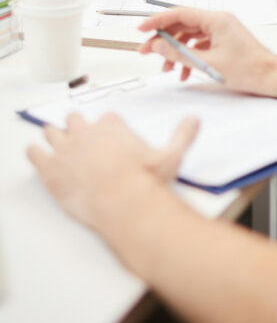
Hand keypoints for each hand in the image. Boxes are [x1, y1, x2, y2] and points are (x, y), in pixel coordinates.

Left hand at [27, 112, 197, 229]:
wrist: (124, 205)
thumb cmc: (145, 182)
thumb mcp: (171, 156)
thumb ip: (183, 135)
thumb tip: (195, 119)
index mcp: (112, 126)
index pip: (107, 118)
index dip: (108, 127)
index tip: (110, 134)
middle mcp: (87, 132)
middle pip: (76, 120)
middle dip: (78, 127)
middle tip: (82, 138)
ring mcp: (66, 149)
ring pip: (52, 132)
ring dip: (54, 137)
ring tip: (56, 142)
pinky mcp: (50, 169)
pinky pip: (34, 153)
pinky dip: (35, 153)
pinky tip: (37, 156)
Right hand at [139, 7, 276, 93]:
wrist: (269, 77)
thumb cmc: (249, 70)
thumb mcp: (208, 63)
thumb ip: (180, 54)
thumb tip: (158, 46)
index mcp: (217, 20)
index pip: (179, 13)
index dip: (158, 20)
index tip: (142, 29)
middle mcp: (219, 21)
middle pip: (182, 24)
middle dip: (163, 39)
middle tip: (146, 51)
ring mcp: (221, 30)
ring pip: (189, 35)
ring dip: (176, 51)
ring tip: (167, 67)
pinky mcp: (223, 40)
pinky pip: (199, 44)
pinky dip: (189, 56)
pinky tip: (185, 71)